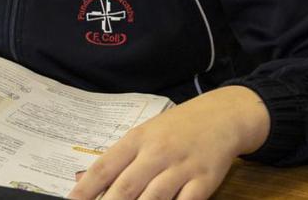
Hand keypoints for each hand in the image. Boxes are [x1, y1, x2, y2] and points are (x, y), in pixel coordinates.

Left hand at [68, 86, 269, 199]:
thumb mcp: (145, 134)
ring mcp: (181, 167)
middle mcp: (157, 153)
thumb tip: (87, 181)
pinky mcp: (204, 180)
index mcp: (137, 140)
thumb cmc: (176, 128)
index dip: (85, 189)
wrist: (221, 116)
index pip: (104, 167)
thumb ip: (121, 159)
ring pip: (153, 198)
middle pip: (126, 187)